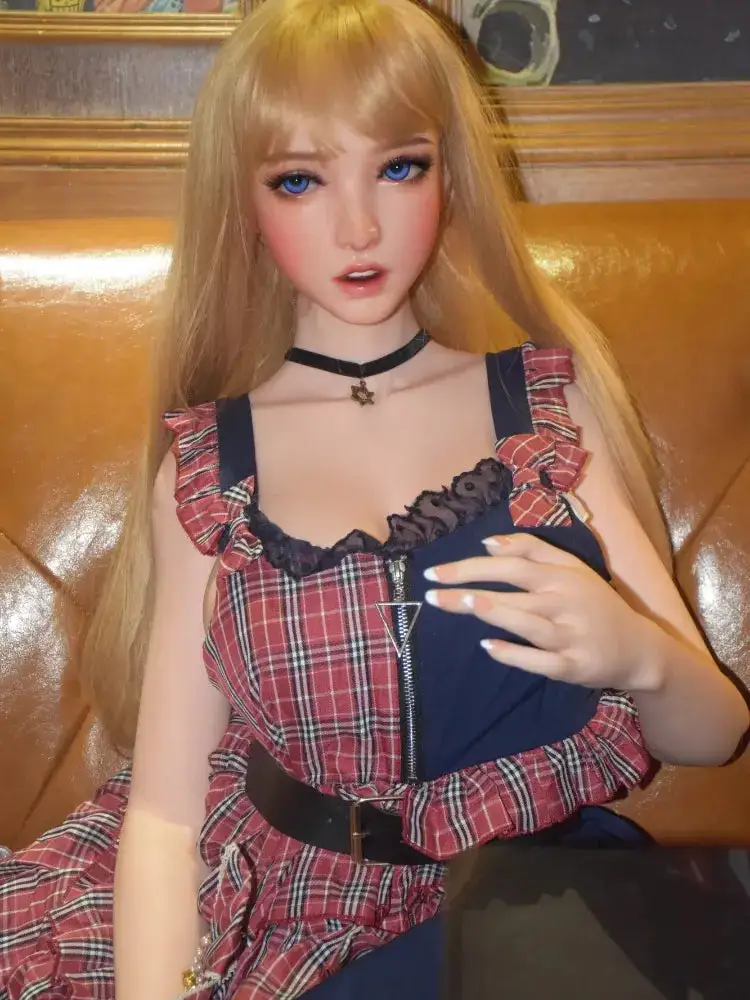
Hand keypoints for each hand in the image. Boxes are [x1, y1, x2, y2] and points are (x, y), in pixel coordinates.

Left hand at [423, 533, 654, 691]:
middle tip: (431, 594)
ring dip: (494, 613)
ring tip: (461, 605)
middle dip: (470, 589)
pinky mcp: (573, 668)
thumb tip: (488, 543)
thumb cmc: (595, 604)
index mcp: (562, 576)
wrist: (639, 649)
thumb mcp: (571, 569)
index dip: (472, 566)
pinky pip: (540, 661)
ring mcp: (571, 636)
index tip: (436, 572)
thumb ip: (531, 550)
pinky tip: (488, 647)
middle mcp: (567, 602)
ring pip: (528, 623)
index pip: (512, 564)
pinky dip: (516, 654)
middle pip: (514, 591)